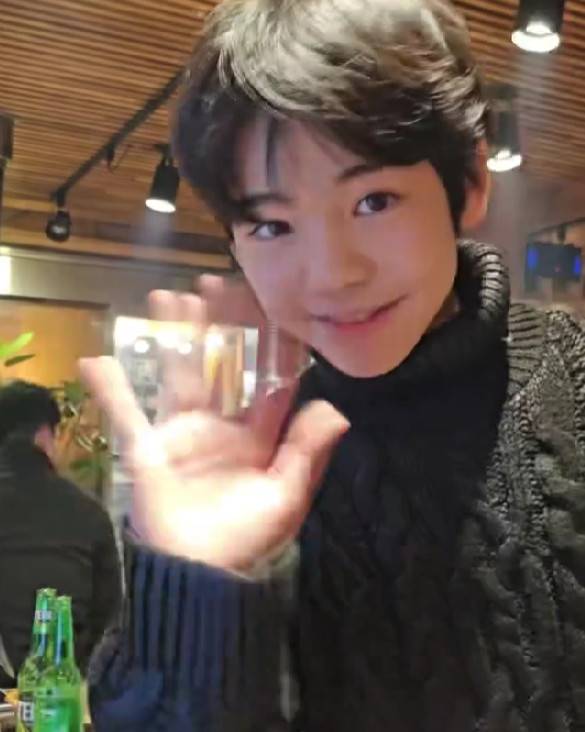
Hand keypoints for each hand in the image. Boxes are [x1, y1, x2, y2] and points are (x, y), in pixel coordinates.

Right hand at [79, 285, 347, 571]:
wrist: (200, 574)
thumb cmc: (248, 536)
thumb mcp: (285, 495)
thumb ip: (307, 450)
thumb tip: (338, 409)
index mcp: (260, 433)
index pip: (266, 376)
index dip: (267, 342)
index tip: (267, 304)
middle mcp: (222, 424)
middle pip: (220, 364)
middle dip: (217, 326)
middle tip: (212, 285)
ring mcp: (184, 433)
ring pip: (178, 374)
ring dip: (172, 338)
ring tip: (168, 298)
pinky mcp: (150, 448)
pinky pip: (126, 415)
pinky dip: (110, 390)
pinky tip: (95, 360)